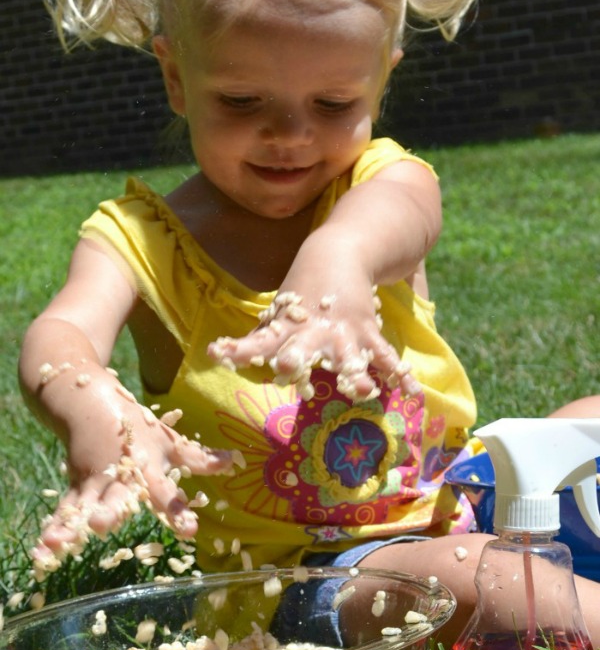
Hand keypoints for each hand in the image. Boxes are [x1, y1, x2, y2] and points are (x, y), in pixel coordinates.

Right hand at [30, 365, 240, 577]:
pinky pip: (63, 510)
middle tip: (105, 524)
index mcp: (148, 465)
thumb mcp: (168, 441)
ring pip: (84, 505)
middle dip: (112, 510)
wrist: (86, 398)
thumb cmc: (134, 425)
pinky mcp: (73, 482)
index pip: (166, 491)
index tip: (190, 530)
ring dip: (74, 525)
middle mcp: (121, 475)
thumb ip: (199, 457)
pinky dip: (53, 531)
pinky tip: (43, 553)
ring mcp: (94, 478)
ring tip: (60, 545)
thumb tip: (235, 462)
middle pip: (118, 496)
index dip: (178, 509)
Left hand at [208, 251, 420, 402]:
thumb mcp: (278, 313)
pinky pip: (385, 358)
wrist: (338, 255)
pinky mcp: (367, 332)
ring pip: (348, 359)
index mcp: (284, 330)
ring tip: (365, 391)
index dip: (237, 350)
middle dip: (295, 360)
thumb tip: (220, 355)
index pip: (256, 343)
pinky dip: (401, 375)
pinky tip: (414, 394)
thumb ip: (261, 337)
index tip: (218, 353)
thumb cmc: (301, 295)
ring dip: (355, 376)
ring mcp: (342, 334)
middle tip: (289, 367)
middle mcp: (311, 335)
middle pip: (301, 351)